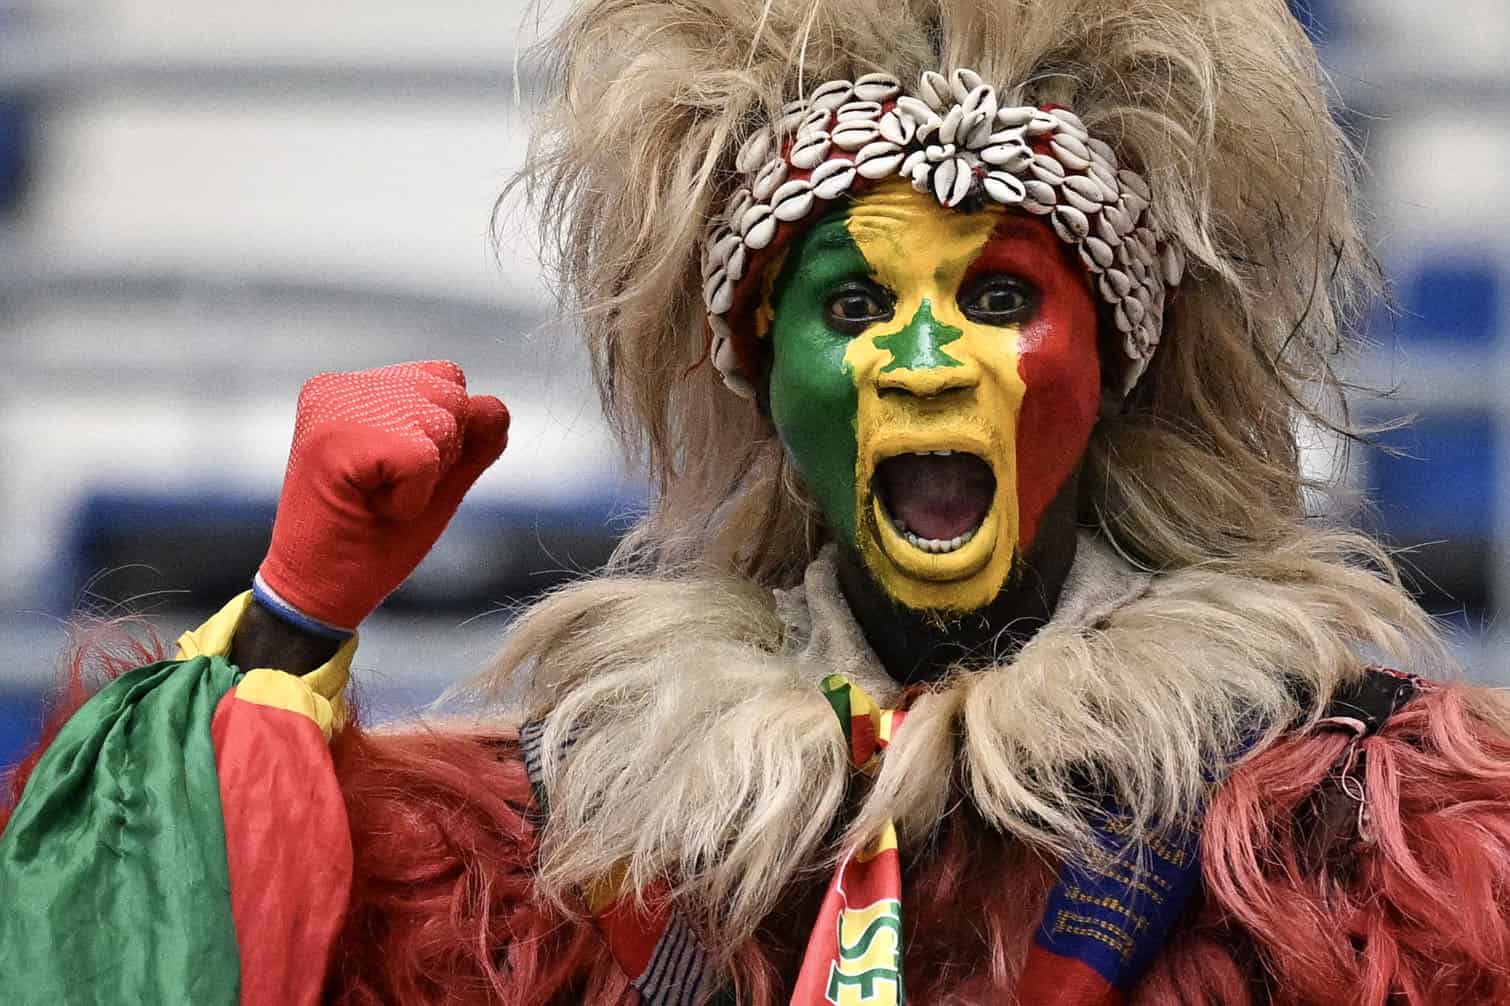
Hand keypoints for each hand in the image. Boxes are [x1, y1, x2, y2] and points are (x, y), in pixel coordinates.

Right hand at [255, 361, 508, 631]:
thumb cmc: (372, 540)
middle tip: (385, 489)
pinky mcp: (338, 439)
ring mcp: (333, 407)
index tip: (393, 474)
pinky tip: (374, 508)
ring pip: (443, 421)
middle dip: (439, 453)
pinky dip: (413, 496)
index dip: (444, 439)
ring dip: (426, 476)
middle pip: (452, 393)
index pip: (448, 379)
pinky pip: (424, 457)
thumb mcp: (436, 483)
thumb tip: (496, 407)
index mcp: (354, 386)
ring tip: (377, 497)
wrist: (317, 593)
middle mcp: (339, 386)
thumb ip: (471, 441)